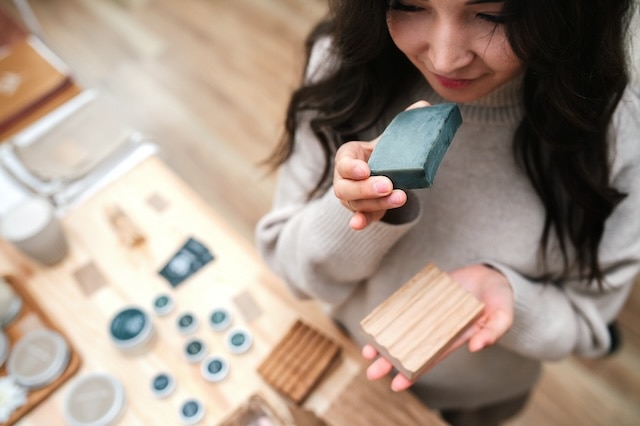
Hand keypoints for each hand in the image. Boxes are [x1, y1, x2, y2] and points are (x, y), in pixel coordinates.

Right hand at [333, 100, 429, 229]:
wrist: (383, 170)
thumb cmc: (384, 152)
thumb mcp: (391, 137)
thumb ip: (405, 123)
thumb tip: (425, 106)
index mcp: (348, 156)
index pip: (344, 162)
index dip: (352, 167)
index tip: (366, 169)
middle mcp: (343, 178)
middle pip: (345, 187)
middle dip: (366, 188)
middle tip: (387, 185)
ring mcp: (351, 197)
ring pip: (355, 203)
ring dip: (376, 203)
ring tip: (399, 198)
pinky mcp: (361, 210)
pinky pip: (359, 217)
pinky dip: (360, 221)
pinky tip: (359, 225)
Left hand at [362, 264, 513, 390]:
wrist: (491, 274)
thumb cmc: (498, 299)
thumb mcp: (502, 315)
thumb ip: (493, 331)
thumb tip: (477, 347)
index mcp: (453, 339)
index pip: (428, 360)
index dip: (412, 374)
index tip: (395, 385)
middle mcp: (436, 329)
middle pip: (409, 348)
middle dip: (390, 361)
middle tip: (372, 371)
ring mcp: (427, 312)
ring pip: (402, 330)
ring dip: (384, 341)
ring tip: (368, 351)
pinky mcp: (422, 296)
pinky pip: (402, 307)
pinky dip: (388, 315)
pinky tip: (374, 324)